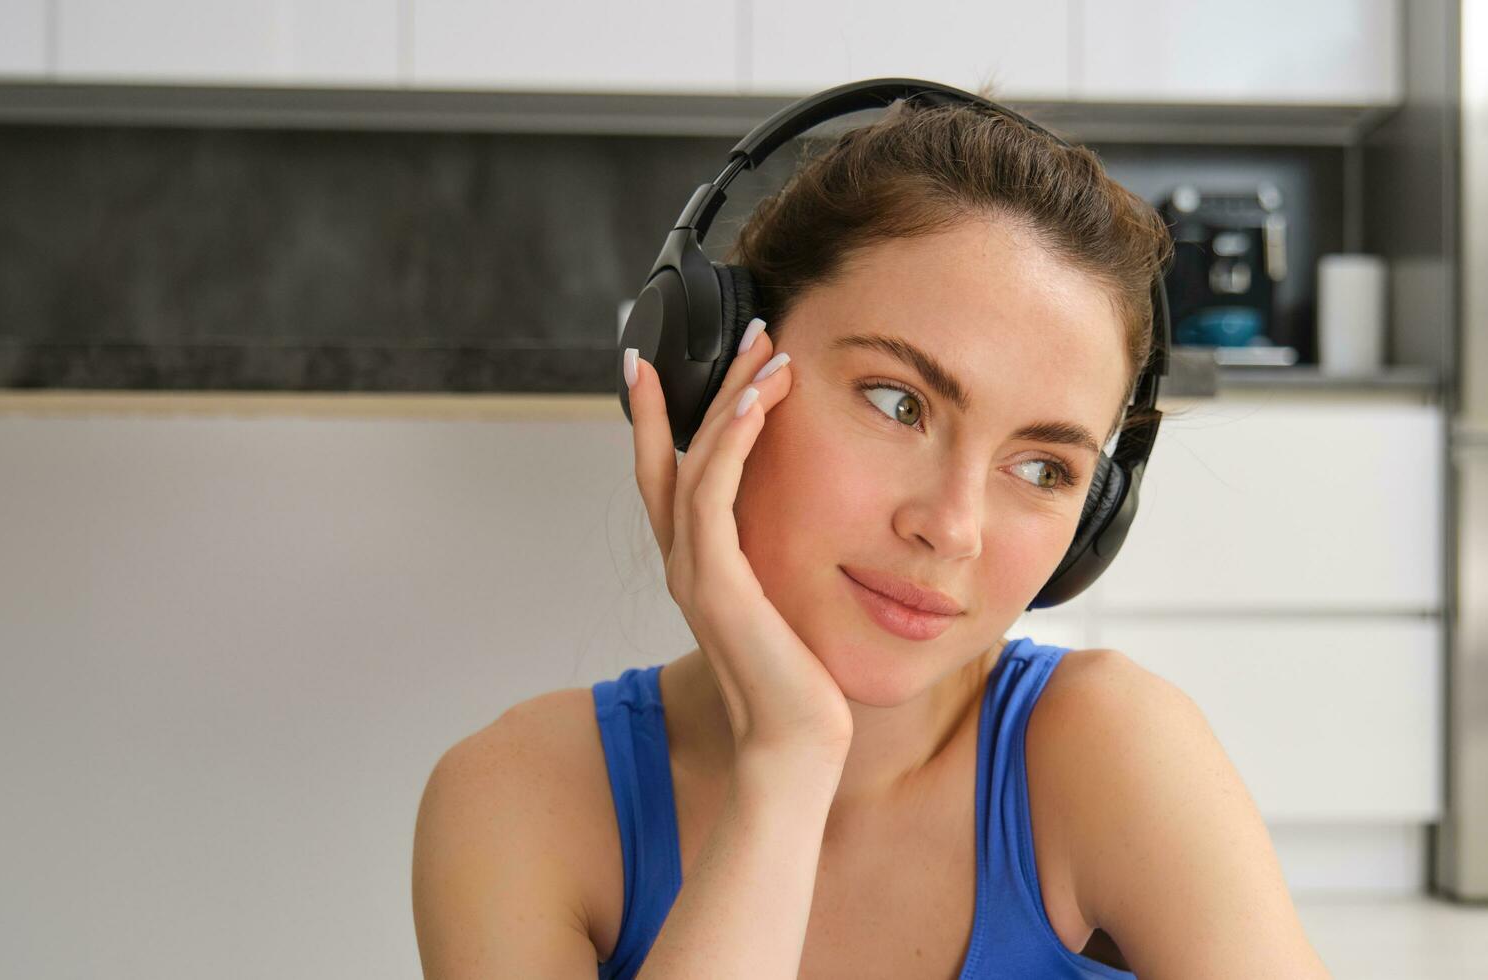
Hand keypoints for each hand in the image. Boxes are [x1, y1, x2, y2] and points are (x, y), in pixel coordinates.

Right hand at [623, 319, 852, 767]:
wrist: (796, 748)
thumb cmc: (805, 689)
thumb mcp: (795, 610)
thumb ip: (788, 572)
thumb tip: (825, 535)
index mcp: (701, 570)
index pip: (669, 476)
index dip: (661, 419)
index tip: (663, 364)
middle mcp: (685, 565)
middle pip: (674, 454)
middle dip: (702, 386)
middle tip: (740, 330)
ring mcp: (694, 572)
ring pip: (695, 460)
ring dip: (730, 397)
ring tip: (765, 349)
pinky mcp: (716, 580)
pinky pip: (714, 490)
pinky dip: (731, 439)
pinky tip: (758, 400)